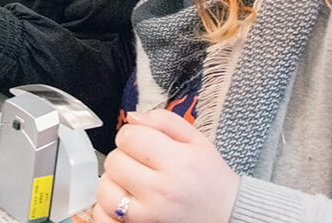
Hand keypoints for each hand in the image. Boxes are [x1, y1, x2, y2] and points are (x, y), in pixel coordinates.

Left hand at [91, 110, 238, 222]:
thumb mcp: (197, 140)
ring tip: (131, 183)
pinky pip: (104, 218)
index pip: (129, 137)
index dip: (131, 134)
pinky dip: (107, 209)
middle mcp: (161, 191)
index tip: (140, 141)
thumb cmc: (210, 178)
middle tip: (140, 163)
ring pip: (104, 190)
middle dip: (123, 156)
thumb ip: (164, 121)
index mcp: (177, 163)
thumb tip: (132, 117)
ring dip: (114, 182)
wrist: (226, 215)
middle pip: (114, 162)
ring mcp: (148, 216)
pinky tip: (125, 202)